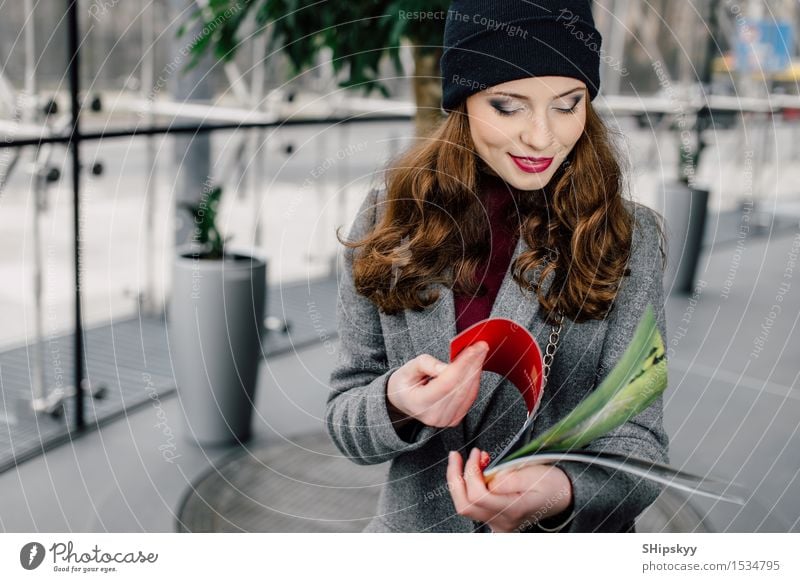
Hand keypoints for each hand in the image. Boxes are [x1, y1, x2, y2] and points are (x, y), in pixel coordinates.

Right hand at [386, 341, 488, 427]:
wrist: (403, 401)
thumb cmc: (404, 382)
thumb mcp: (408, 368)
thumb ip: (426, 364)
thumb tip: (447, 366)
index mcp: (419, 403)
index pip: (446, 383)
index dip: (462, 365)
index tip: (473, 348)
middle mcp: (434, 416)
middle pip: (460, 387)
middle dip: (473, 364)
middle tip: (481, 346)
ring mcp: (445, 420)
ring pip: (468, 393)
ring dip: (476, 371)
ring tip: (480, 353)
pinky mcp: (455, 419)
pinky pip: (469, 398)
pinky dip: (474, 381)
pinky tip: (475, 367)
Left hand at [447, 447, 572, 532]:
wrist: (564, 496)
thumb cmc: (552, 483)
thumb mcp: (534, 473)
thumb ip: (508, 477)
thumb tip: (485, 477)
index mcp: (514, 510)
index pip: (478, 496)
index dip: (471, 472)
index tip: (476, 453)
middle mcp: (502, 522)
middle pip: (465, 506)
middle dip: (455, 477)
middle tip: (456, 456)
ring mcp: (497, 524)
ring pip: (465, 506)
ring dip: (461, 480)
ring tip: (473, 460)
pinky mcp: (494, 519)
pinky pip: (473, 505)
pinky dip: (468, 485)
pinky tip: (477, 470)